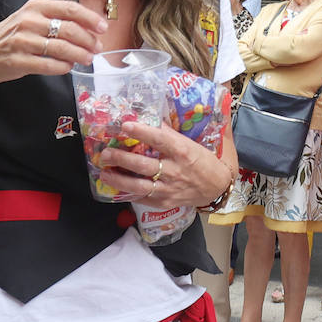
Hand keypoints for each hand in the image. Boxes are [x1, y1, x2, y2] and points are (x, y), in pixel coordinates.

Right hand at [0, 0, 105, 87]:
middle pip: (69, 29)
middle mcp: (28, 21)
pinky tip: (68, 67)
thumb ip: (57, 20)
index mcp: (35, 6)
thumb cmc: (13, 37)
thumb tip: (90, 29)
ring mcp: (22, 41)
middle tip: (97, 48)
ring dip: (79, 55)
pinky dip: (63, 67)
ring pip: (61, 48)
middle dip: (88, 40)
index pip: (69, 8)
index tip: (104, 28)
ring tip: (87, 59)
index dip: (90, 18)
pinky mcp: (18, 60)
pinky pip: (48, 65)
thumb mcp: (31, 19)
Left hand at [96, 120, 230, 207]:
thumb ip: (169, 135)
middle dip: (121, 159)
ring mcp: (169, 189)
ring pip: (139, 186)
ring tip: (104, 174)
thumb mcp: (190, 143)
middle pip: (143, 165)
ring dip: (119, 180)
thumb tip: (148, 118)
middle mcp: (174, 170)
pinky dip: (128, 194)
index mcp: (182, 151)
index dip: (141, 132)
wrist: (217, 187)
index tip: (125, 125)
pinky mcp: (165, 203)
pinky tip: (116, 189)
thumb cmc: (202, 160)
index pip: (159, 139)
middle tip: (105, 153)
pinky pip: (143, 199)